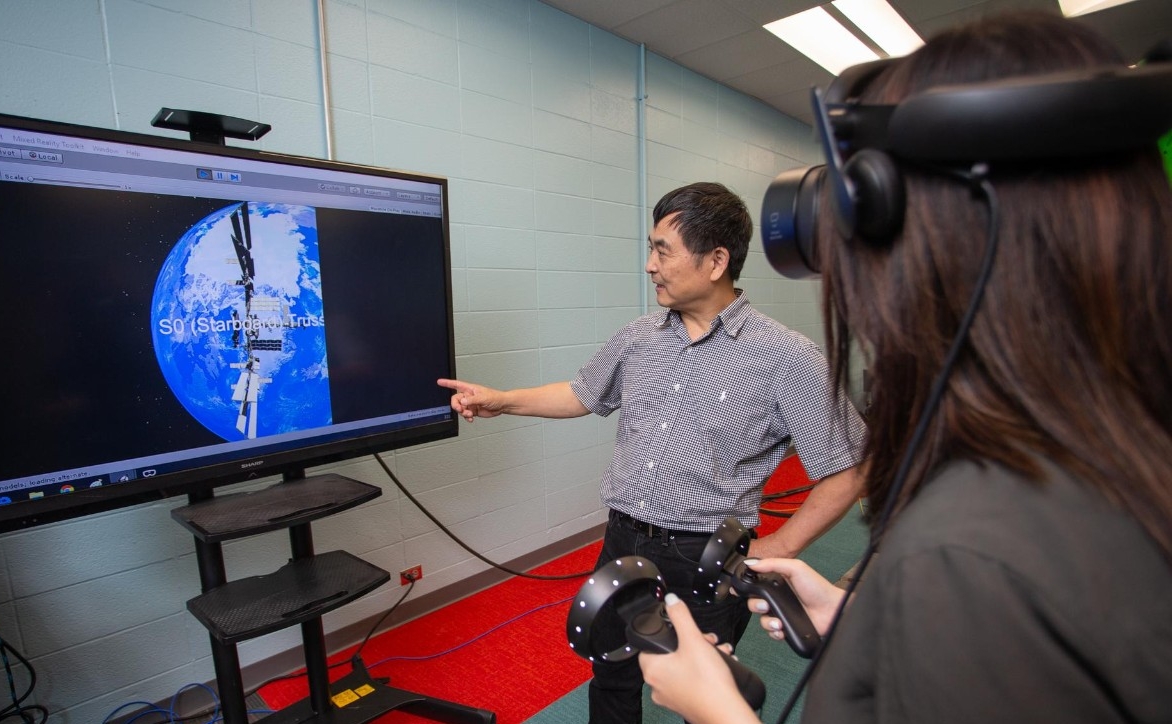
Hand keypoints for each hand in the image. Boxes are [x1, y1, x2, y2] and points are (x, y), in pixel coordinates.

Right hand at [436, 378, 504, 421]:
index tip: (439, 382)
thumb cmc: (495, 397)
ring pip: (460, 408)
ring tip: (469, 415)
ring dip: (463, 413)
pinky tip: (470, 418)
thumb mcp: (483, 397)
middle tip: (461, 410)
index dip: (447, 383)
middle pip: (456, 400)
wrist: (501, 405)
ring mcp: (470, 404)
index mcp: (470, 389)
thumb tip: (463, 402)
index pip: (456, 384)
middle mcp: (469, 396)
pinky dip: (466, 417)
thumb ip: (472, 400)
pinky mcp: (473, 411)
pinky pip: (465, 414)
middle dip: (456, 406)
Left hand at [639, 594, 760, 723]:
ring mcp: (670, 697)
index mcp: (652, 670)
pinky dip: (703, 671)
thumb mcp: (694, 640)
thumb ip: (681, 617)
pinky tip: (719, 667)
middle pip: (669, 655)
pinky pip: (690, 681)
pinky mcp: (685, 704)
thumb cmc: (708, 682)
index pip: (649, 645)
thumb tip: (671, 600)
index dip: (668, 634)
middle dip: (691, 643)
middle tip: (706, 640)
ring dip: (700, 655)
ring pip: (682, 667)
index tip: (684, 631)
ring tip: (717, 651)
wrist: (726, 713)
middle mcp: (657, 686)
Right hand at [743, 558, 845, 638]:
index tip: (736, 591)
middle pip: (754, 604)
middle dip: (755, 606)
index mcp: (777, 583)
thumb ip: (773, 563)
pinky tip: (782, 628)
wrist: (832, 610)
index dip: (744, 589)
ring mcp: (781, 613)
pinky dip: (775, 632)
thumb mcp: (795, 568)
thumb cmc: (817, 587)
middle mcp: (777, 598)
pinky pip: (772, 633)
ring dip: (767, 622)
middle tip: (765, 606)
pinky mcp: (786, 627)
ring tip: (778, 622)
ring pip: (762, 620)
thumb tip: (752, 563)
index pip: (755, 585)